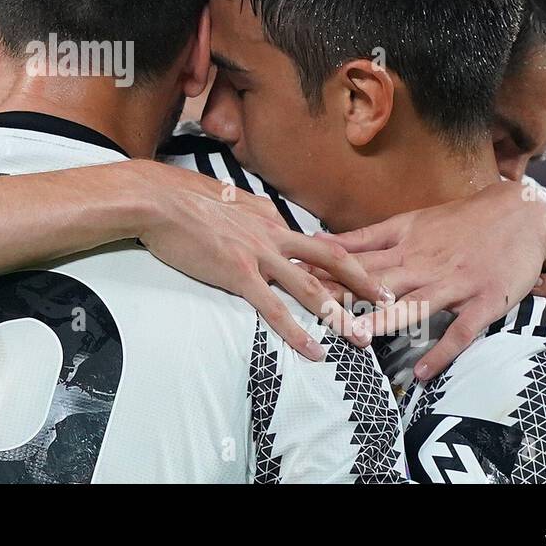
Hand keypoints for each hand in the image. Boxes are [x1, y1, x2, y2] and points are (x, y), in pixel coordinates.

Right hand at [132, 161, 387, 360]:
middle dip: (363, 283)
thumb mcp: (225, 196)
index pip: (313, 242)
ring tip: (361, 338)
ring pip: (311, 288)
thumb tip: (263, 212)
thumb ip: (249, 208)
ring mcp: (258, 254)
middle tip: (388, 301)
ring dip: (339, 315)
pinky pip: (275, 308)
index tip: (358, 278)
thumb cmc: (180, 198)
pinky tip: (313, 350)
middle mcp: (271, 234)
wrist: (157, 201)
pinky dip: (297, 331)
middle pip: (330, 260)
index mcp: (269, 216)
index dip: (339, 263)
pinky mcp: (239, 274)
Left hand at [323, 180, 545, 379]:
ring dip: (386, 320)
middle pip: (379, 283)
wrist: (522, 212)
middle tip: (312, 312)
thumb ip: (365, 236)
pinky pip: (462, 330)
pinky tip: (421, 372)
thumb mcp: (409, 221)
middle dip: (345, 298)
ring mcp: (456, 283)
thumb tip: (319, 240)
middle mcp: (425, 264)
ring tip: (356, 337)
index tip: (291, 279)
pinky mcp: (486, 301)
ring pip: (415, 304)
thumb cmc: (460, 220)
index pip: (356, 260)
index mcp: (404, 245)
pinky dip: (443, 351)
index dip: (323, 271)